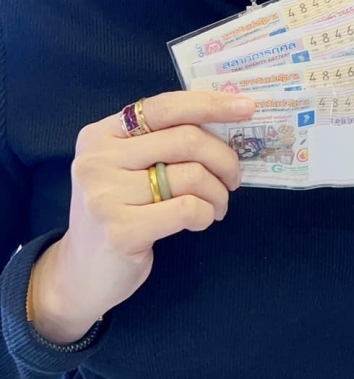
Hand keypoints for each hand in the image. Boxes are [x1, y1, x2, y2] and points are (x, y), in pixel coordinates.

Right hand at [29, 90, 254, 343]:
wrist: (81, 274)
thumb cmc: (119, 211)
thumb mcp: (127, 167)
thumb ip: (162, 141)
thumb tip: (226, 119)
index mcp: (101, 134)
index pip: (165, 107)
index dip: (211, 104)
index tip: (247, 108)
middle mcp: (98, 159)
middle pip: (186, 139)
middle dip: (224, 158)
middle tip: (234, 177)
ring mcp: (106, 196)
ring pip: (191, 175)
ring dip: (218, 192)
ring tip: (218, 205)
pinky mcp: (121, 231)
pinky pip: (187, 209)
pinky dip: (206, 213)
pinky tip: (202, 220)